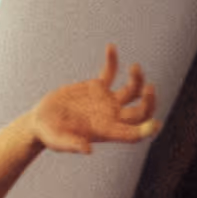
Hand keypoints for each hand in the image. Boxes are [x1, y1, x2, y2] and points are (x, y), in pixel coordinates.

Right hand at [30, 44, 159, 154]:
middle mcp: (112, 116)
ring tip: (134, 67)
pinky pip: (110, 72)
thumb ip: (72, 145)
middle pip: (141, 111)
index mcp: (106, 131)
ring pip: (132, 90)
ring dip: (138, 79)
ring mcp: (106, 101)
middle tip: (149, 88)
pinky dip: (112, 61)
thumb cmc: (50, 135)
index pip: (133, 134)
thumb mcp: (58, 141)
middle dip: (149, 101)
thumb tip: (88, 150)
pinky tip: (110, 47)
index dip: (146, 130)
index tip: (155, 123)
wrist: (42, 121)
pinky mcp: (97, 87)